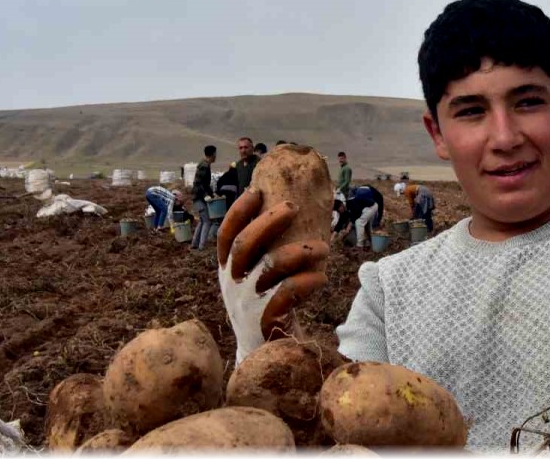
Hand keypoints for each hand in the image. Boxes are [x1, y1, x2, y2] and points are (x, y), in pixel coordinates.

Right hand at [217, 188, 329, 364]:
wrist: (262, 358)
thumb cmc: (266, 308)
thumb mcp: (255, 280)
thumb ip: (263, 254)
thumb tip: (291, 211)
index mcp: (228, 270)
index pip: (226, 234)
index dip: (239, 211)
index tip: (257, 191)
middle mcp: (233, 284)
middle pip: (244, 245)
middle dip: (268, 221)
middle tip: (292, 206)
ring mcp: (247, 303)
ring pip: (269, 267)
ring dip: (299, 251)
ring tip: (324, 247)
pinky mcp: (265, 321)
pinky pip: (288, 294)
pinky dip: (308, 282)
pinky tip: (322, 277)